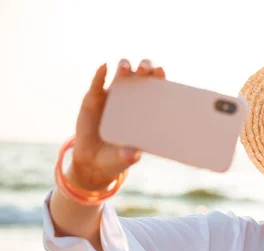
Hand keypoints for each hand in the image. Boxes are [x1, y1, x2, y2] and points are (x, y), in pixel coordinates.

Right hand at [70, 58, 166, 189]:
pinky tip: (104, 67)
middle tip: (144, 70)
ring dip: (124, 66)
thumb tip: (133, 155)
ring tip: (125, 69)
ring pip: (120, 74)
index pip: (156, 87)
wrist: (92, 161)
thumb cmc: (117, 157)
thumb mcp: (125, 158)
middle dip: (144, 66)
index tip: (161, 72)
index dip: (158, 77)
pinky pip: (97, 83)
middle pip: (140, 74)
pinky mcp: (93, 99)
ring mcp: (112, 96)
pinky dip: (100, 74)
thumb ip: (129, 156)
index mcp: (146, 108)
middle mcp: (131, 98)